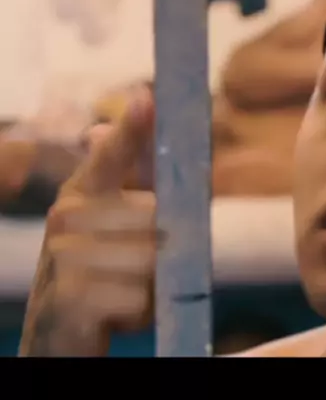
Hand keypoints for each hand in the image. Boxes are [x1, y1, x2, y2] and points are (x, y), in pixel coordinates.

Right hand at [19, 87, 156, 355]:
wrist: (65, 327)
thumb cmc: (106, 269)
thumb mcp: (126, 227)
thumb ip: (139, 176)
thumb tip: (129, 112)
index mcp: (84, 191)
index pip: (111, 153)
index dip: (132, 127)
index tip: (147, 98)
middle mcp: (67, 214)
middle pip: (154, 217)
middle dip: (162, 247)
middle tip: (141, 264)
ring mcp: (62, 255)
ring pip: (150, 259)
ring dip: (152, 281)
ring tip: (128, 287)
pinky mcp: (67, 297)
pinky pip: (137, 299)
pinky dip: (140, 311)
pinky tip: (118, 311)